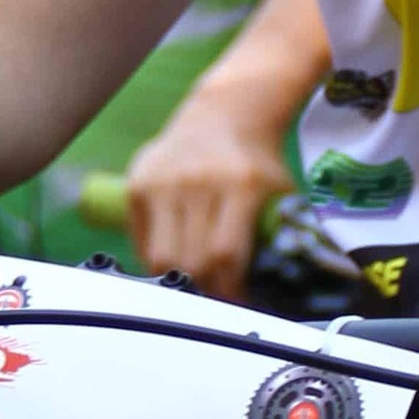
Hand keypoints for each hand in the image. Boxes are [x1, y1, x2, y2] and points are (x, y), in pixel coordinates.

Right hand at [122, 82, 292, 294]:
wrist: (223, 115)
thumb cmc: (256, 164)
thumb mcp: (279, 193)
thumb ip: (280, 237)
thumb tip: (276, 295)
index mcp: (241, 185)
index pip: (225, 253)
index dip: (230, 289)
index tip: (237, 303)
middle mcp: (198, 181)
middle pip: (192, 260)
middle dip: (205, 289)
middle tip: (216, 297)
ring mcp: (164, 182)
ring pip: (160, 257)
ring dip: (178, 280)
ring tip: (194, 283)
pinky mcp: (138, 184)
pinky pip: (141, 241)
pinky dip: (155, 259)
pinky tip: (174, 261)